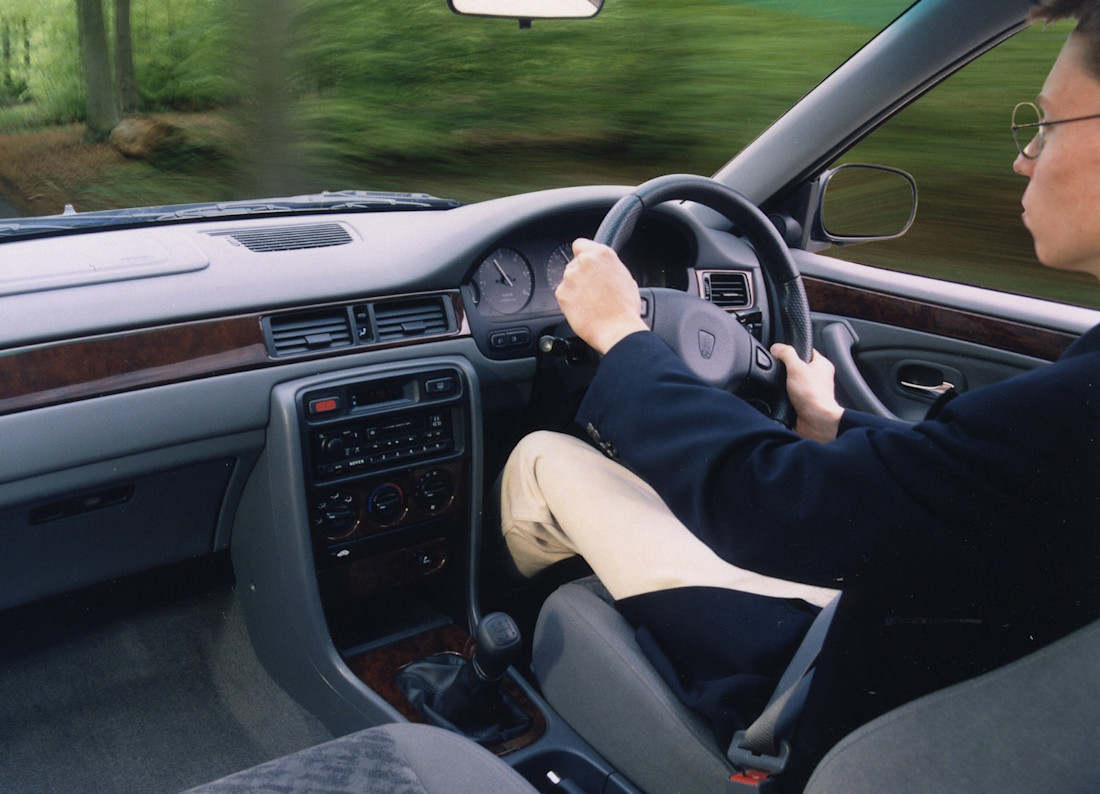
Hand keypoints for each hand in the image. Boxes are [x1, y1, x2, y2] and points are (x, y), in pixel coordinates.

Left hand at [555, 238, 648, 354]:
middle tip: (592, 289)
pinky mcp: (561, 293)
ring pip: (568, 279)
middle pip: (574, 263)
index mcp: (602, 254)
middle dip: (581, 275)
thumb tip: (604, 269)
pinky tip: (583, 309)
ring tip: (590, 302)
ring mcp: (571, 277)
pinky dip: (570, 301)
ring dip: (575, 288)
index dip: (583, 255)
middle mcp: (584, 262)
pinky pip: (563, 294)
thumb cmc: (625, 308)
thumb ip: (610, 268)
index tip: (585, 264)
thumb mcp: (626, 278)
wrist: (617, 329)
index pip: (580, 244)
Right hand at [771, 344, 842, 441]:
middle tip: (780, 371)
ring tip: (782, 386)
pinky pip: (790, 396)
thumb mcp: (796, 367)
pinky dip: (784, 397)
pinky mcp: (804, 403)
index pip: (806, 350)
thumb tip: (776, 347)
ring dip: (785, 385)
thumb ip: (786, 354)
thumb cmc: (813, 396)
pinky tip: (782, 397)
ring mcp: (811, 391)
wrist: (816, 422)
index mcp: (822, 365)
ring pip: (793, 382)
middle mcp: (818, 377)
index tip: (781, 351)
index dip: (793, 349)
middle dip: (786, 369)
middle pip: (797, 366)